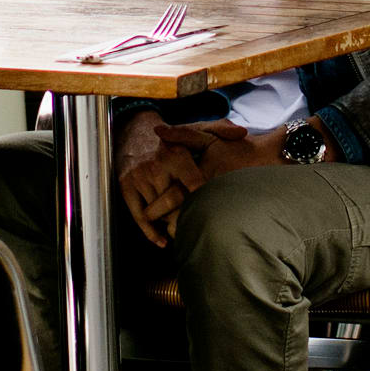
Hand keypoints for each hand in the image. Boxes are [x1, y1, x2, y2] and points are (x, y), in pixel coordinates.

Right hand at [120, 116, 277, 239]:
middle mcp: (156, 165)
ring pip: (158, 212)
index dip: (204, 200)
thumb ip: (222, 130)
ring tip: (184, 231)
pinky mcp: (126, 186)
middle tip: (201, 226)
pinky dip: (151, 232)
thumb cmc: (173, 140)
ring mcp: (139, 177)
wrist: (134, 133)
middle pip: (175, 203)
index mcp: (176, 153)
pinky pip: (139, 216)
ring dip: (171, 224)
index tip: (214, 212)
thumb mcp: (197, 130)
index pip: (194, 184)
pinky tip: (163, 241)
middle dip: (187, 216)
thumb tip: (242, 134)